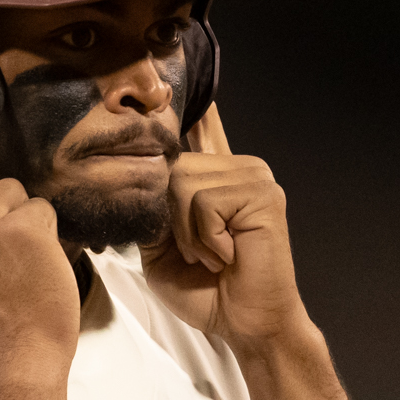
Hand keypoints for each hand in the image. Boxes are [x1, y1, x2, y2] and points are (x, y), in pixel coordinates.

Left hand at [142, 105, 309, 349]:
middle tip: (200, 252)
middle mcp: (240, 168)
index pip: (204, 128)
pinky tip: (228, 254)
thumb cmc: (207, 291)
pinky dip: (205, 237)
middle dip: (171, 218)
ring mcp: (255, 177)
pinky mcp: (264, 194)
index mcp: (218, 178)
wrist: (245, 324)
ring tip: (215, 255)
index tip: (172, 75)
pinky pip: (204, 202)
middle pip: (173, 167)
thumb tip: (136, 178)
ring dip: (189, 233)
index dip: (193, 105)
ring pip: (183, 184)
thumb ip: (152, 210)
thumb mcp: (162, 249)